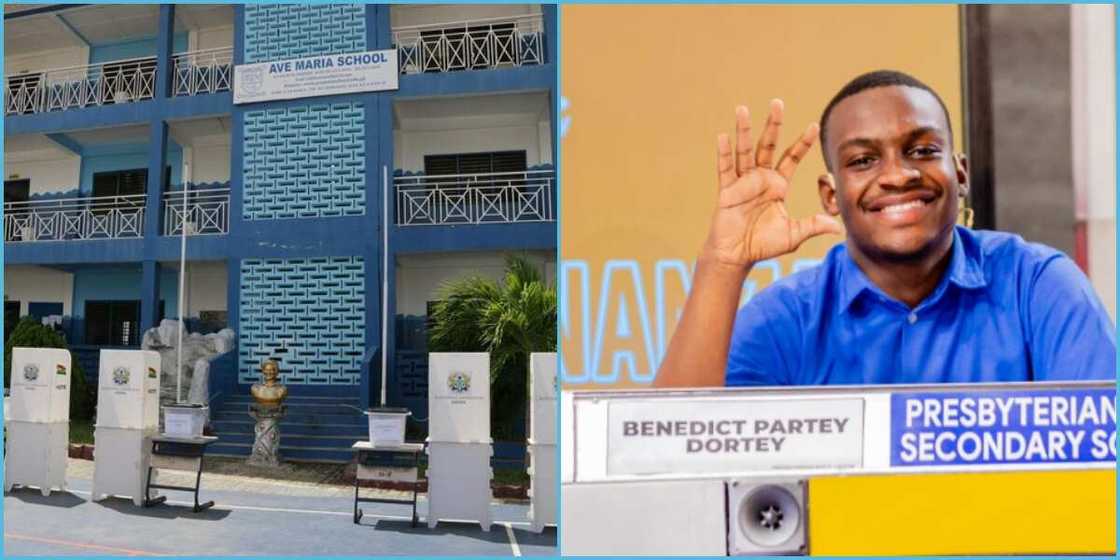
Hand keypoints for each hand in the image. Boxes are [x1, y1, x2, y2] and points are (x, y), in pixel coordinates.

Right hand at [701, 100, 842, 268]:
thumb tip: (838, 227)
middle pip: (768, 145)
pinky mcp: (728, 190)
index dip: (802, 142)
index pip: (792, 157)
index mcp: (777, 185)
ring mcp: (743, 182)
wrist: (737, 255)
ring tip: (743, 109)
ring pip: (745, 151)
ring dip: (744, 130)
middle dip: (773, 124)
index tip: (814, 125)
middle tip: (777, 103)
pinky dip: (724, 153)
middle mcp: (760, 178)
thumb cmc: (763, 244)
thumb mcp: (793, 234)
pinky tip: (723, 136)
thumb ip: (813, 226)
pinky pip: (725, 168)